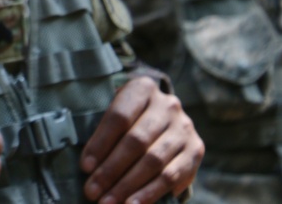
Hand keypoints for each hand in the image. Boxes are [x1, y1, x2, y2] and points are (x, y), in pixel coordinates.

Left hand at [80, 77, 203, 203]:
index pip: (118, 117)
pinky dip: (151, 193)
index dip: (100, 144)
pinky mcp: (196, 149)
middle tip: (93, 191)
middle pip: (136, 142)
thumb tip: (89, 167)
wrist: (164, 114)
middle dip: (111, 170)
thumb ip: (104, 132)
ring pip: (154, 161)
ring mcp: (184, 127)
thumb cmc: (129, 116)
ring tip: (110, 202)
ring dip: (129, 186)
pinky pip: (173, 176)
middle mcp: (167, 106)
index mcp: (142, 89)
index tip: (85, 167)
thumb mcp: (116, 111)